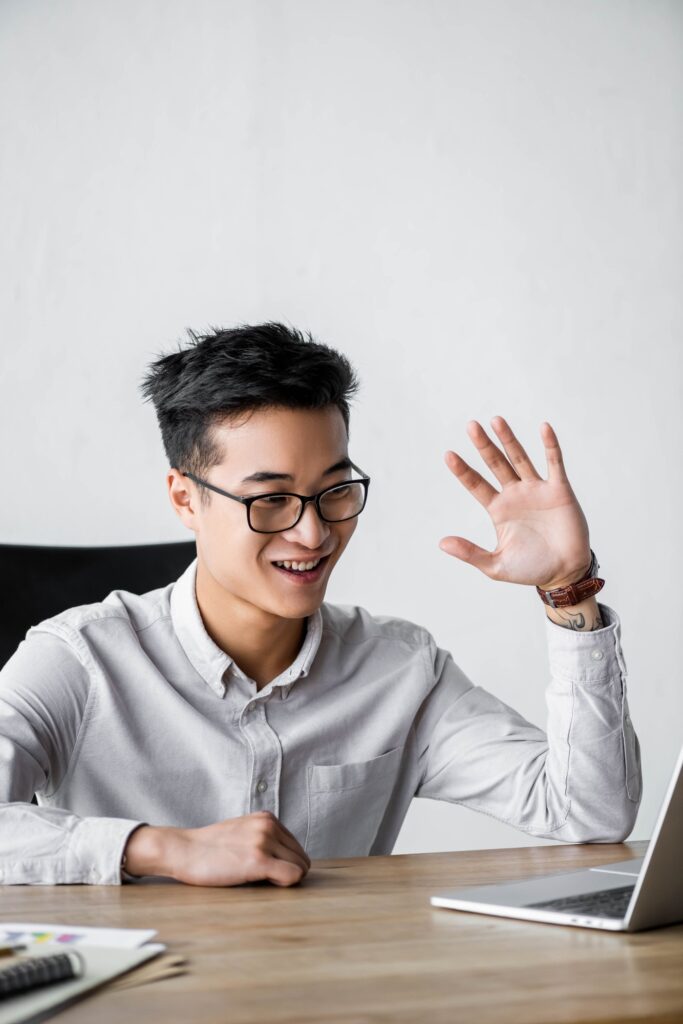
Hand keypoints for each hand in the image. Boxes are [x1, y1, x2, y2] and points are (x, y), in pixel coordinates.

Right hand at [124, 812, 310, 886]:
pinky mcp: (258, 860)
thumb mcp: (243, 832)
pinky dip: (284, 884)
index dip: (285, 863)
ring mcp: (264, 841)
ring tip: (259, 880)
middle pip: (301, 858)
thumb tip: (289, 861)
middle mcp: (269, 826)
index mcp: (267, 818)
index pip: (296, 847)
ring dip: (284, 879)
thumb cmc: (211, 848)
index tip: (267, 870)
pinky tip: (262, 883)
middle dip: (288, 872)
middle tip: (263, 879)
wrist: (184, 850)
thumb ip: (264, 838)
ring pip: (300, 868)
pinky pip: (292, 876)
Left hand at [439, 417, 590, 589]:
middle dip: (483, 445)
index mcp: (498, 509)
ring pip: (520, 458)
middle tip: (470, 425)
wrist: (564, 573)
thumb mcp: (495, 565)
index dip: (462, 470)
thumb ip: (470, 553)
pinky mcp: (559, 490)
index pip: (476, 484)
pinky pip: (554, 463)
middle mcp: (515, 494)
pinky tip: (543, 427)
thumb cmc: (531, 569)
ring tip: (495, 420)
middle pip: (495, 464)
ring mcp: (536, 490)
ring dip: (509, 439)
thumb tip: (441, 543)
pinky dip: (550, 445)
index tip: (448, 454)